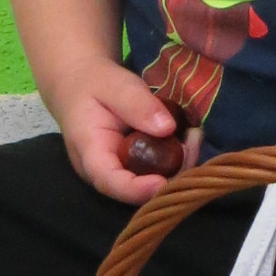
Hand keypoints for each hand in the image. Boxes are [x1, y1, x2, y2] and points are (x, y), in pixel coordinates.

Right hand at [54, 59, 194, 201]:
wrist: (81, 84)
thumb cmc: (95, 84)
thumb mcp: (114, 85)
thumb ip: (137, 104)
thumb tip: (168, 128)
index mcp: (89, 151)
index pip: (109, 181)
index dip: (136, 189)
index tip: (162, 183)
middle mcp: (101, 171)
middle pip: (134, 191)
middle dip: (169, 176)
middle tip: (193, 143)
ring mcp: (117, 172)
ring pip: (149, 186)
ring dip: (178, 167)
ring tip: (193, 136)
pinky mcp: (132, 168)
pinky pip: (155, 173)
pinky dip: (176, 160)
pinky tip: (189, 138)